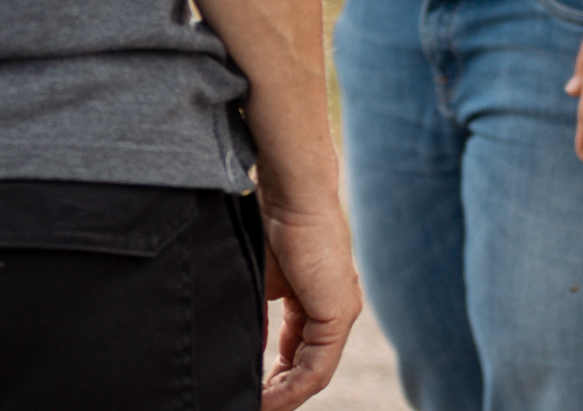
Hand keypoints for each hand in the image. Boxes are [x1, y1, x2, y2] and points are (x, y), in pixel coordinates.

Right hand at [258, 196, 360, 408]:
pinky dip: (291, 387)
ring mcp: (340, 312)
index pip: (296, 351)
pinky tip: (266, 398)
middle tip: (251, 406)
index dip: (273, 376)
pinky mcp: (339, 315)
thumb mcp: (260, 280)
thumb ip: (257, 316)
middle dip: (278, 393)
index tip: (249, 391)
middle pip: (307, 368)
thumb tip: (243, 348)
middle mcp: (334, 308)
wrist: (290, 193)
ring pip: (313, 373)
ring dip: (284, 396)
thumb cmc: (271, 222)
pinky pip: (317, 367)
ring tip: (256, 407)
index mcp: (315, 298)